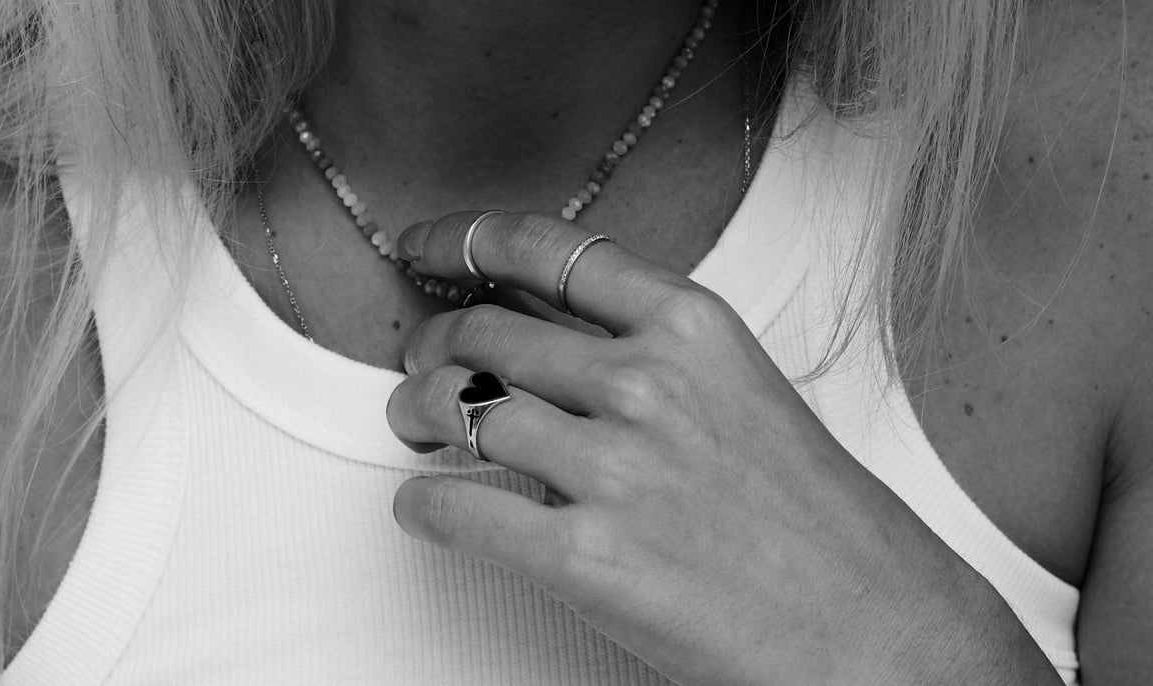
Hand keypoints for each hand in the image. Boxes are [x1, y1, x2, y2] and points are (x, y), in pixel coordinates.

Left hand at [386, 211, 1059, 685]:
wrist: (881, 631)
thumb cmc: (820, 523)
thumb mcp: (745, 393)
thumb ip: (653, 357)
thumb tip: (550, 342)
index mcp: (693, 329)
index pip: (551, 250)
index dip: (465, 238)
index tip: (423, 248)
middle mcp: (648, 383)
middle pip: (487, 331)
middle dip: (433, 344)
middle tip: (421, 365)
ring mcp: (615, 468)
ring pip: (458, 407)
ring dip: (415, 414)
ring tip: (416, 428)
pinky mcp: (586, 557)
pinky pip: (456, 506)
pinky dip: (423, 503)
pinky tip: (426, 506)